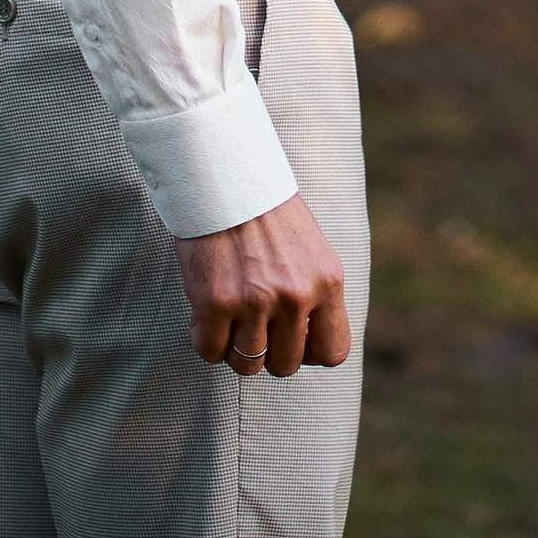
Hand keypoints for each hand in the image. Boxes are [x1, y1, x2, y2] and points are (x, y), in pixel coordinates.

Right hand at [172, 194, 349, 376]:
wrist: (224, 172)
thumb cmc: (264, 211)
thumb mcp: (309, 249)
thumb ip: (313, 293)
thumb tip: (307, 346)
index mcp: (327, 280)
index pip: (333, 352)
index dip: (309, 352)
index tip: (290, 337)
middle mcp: (296, 294)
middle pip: (285, 365)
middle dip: (267, 351)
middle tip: (251, 323)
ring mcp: (256, 300)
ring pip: (247, 364)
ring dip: (234, 347)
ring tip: (227, 317)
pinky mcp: (216, 302)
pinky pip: (210, 350)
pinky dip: (204, 338)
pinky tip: (204, 314)